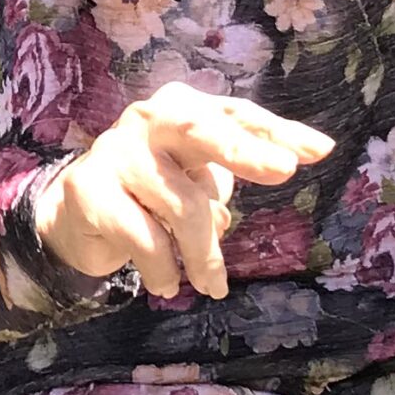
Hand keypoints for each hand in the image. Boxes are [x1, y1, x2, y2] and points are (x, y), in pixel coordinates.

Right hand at [34, 85, 333, 298]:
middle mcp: (148, 120)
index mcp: (182, 108)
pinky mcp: (89, 189)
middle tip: (285, 171)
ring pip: (183, 206)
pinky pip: (145, 238)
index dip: (276, 132)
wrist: (75, 213)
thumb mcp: (201, 176)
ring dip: (203, 256)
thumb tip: (299, 157)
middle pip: (200, 129)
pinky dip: (163, 269)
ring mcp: (115, 151)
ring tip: (212, 286)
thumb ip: (243, 165)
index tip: (319, 151)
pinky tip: (167, 285)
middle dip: (244, 150)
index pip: (234, 115)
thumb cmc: (154, 190)